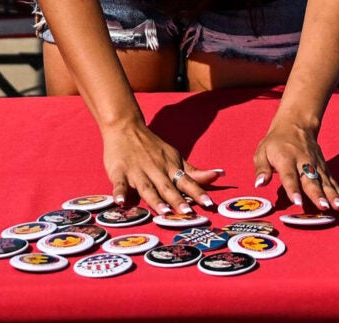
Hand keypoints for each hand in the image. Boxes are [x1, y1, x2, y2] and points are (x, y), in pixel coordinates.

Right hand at [99, 117, 219, 213]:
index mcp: (170, 167)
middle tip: (187, 213)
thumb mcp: (175, 157)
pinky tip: (120, 202)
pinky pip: (119, 183)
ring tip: (163, 211)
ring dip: (155, 200)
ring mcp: (137, 171)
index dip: (197, 192)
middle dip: (178, 200)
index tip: (209, 204)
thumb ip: (193, 172)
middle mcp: (155, 170)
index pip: (187, 182)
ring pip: (147, 188)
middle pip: (168, 188)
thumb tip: (219, 175)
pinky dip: (120, 192)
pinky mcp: (119, 172)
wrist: (126, 127)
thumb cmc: (153, 147)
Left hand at [252, 118, 338, 212]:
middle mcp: (304, 162)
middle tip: (325, 208)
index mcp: (286, 159)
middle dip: (318, 195)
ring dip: (334, 196)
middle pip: (312, 180)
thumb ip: (261, 169)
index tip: (298, 203)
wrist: (296, 125)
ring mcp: (317, 166)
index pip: (290, 176)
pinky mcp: (325, 169)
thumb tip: (259, 184)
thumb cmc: (276, 142)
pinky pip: (335, 184)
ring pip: (326, 183)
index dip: (293, 190)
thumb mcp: (262, 152)